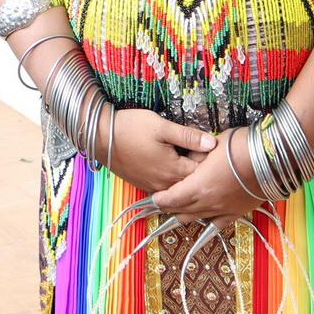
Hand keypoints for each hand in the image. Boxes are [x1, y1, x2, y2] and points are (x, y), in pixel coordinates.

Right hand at [101, 109, 216, 194]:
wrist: (100, 136)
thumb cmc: (130, 128)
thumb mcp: (162, 127)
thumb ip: (188, 136)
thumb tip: (212, 144)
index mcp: (173, 171)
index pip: (203, 171)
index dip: (209, 158)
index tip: (207, 145)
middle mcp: (165, 184)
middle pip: (192, 182)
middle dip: (199, 168)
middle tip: (198, 149)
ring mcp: (153, 187)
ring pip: (178, 186)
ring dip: (185, 174)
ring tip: (185, 155)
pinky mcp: (144, 185)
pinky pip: (165, 186)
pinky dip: (172, 177)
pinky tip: (169, 162)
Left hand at [150, 129, 259, 224]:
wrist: (270, 158)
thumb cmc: (241, 147)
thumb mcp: (210, 146)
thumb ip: (195, 157)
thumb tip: (187, 161)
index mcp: (199, 186)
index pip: (172, 198)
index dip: (160, 199)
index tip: (153, 199)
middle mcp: (209, 202)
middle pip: (182, 210)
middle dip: (169, 207)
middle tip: (161, 204)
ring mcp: (223, 209)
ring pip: (197, 218)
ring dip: (184, 215)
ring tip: (176, 212)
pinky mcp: (237, 212)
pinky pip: (218, 224)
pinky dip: (207, 224)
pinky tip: (202, 224)